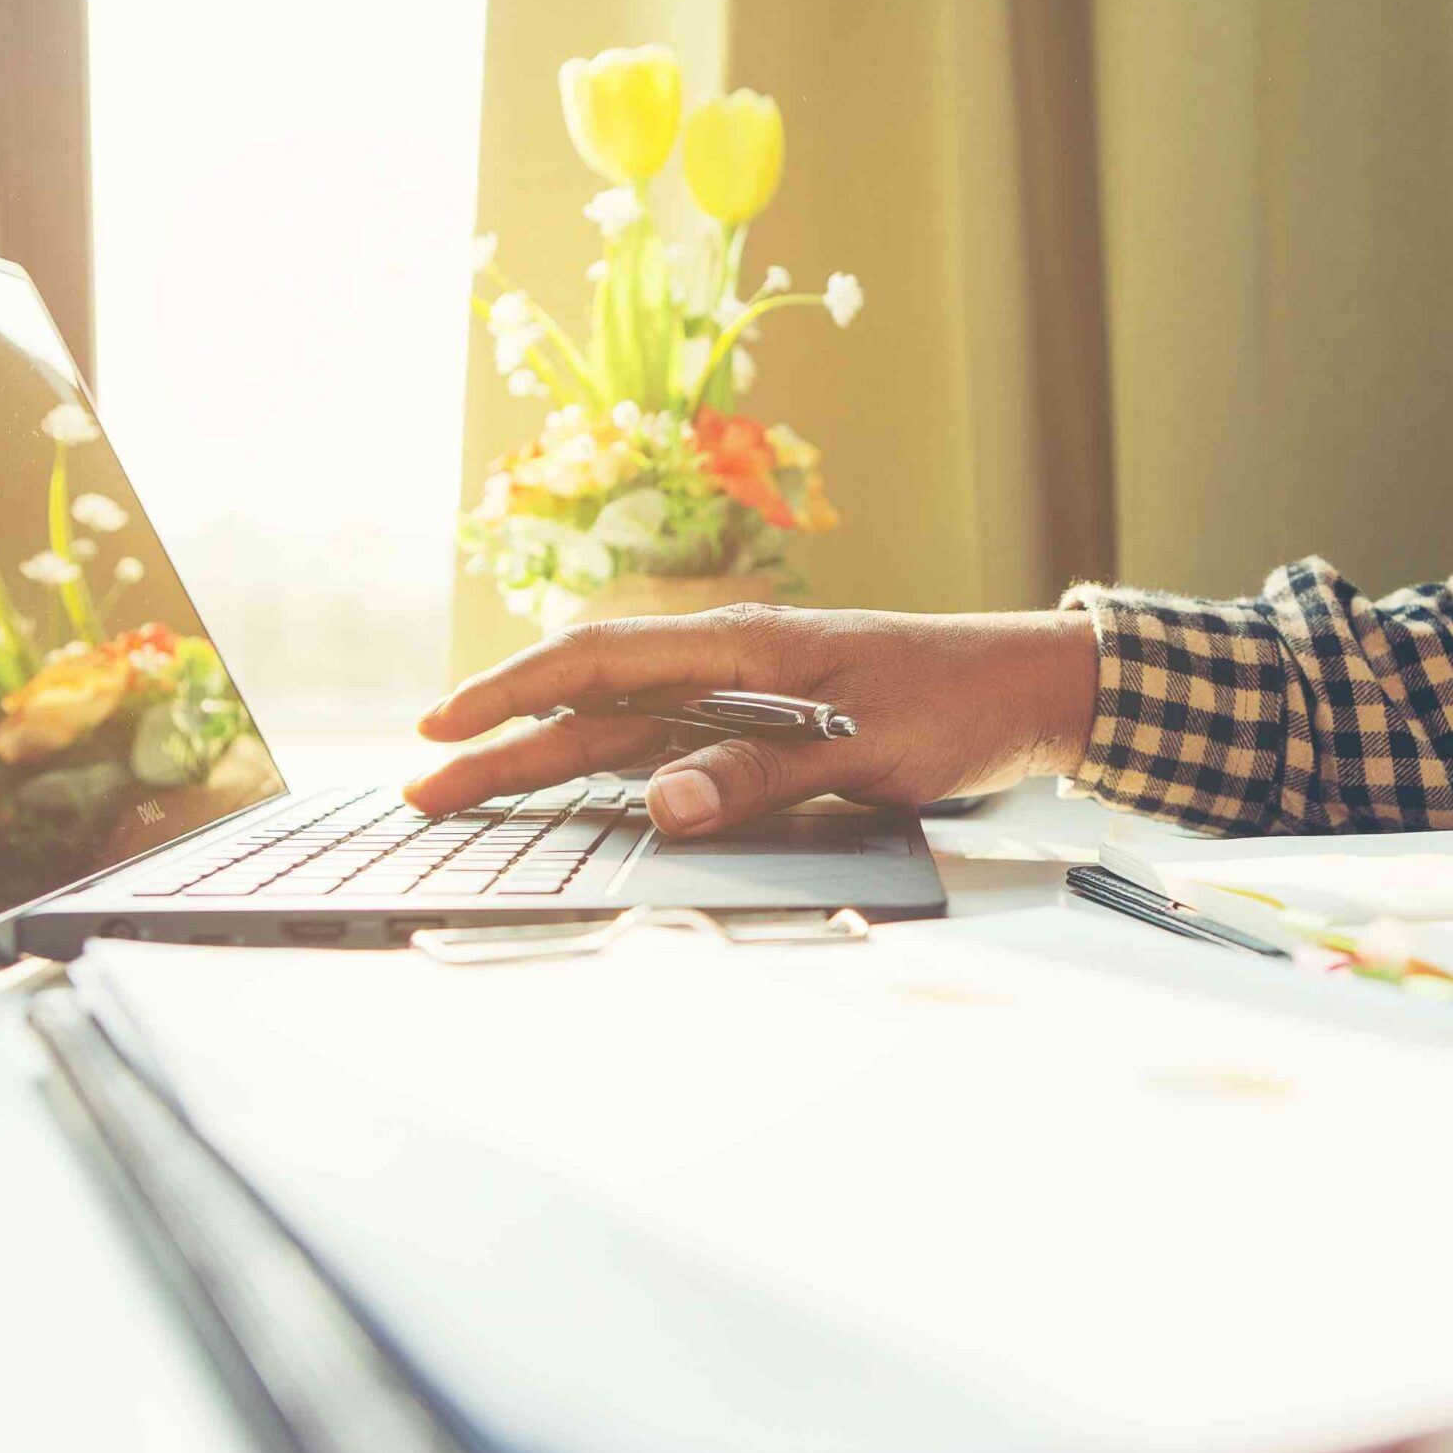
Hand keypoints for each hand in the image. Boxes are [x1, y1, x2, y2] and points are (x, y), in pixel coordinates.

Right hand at [404, 603, 1099, 833]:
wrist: (1031, 691)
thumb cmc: (958, 702)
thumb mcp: (864, 747)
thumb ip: (761, 776)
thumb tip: (660, 804)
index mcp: (741, 647)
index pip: (597, 661)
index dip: (511, 693)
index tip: (441, 728)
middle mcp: (728, 670)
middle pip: (591, 708)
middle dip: (502, 747)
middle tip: (422, 792)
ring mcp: (744, 704)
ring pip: (621, 738)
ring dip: (544, 768)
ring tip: (468, 801)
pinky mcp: (768, 738)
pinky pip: (672, 759)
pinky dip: (612, 782)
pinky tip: (573, 805)